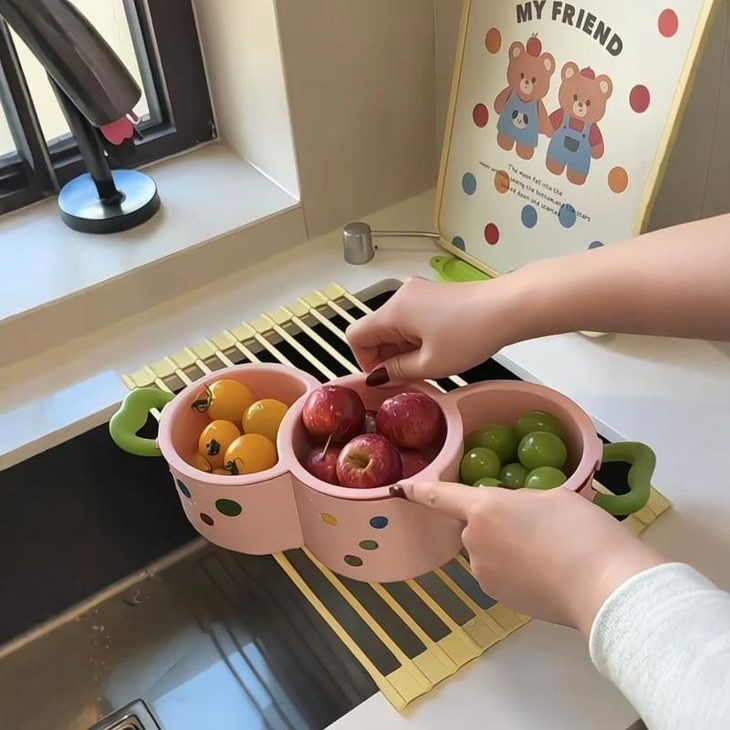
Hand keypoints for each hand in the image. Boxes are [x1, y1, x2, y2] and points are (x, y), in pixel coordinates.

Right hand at [346, 276, 525, 384]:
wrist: (508, 307)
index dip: (365, 361)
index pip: (355, 336)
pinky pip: (411, 318)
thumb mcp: (431, 364)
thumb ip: (397, 372)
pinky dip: (415, 337)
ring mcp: (417, 292)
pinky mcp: (432, 294)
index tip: (387, 377)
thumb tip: (378, 377)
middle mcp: (400, 296)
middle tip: (410, 376)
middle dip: (385, 356)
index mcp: (393, 311)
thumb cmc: (471, 334)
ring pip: (394, 326)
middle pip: (374, 330)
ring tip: (429, 364)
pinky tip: (438, 350)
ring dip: (402, 348)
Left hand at [401, 481, 665, 634]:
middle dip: (494, 523)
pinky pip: (500, 574)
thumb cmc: (580, 529)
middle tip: (535, 524)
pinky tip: (546, 571)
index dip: (421, 490)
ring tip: (547, 550)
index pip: (441, 496)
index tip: (403, 488)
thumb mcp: (552, 495)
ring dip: (505, 548)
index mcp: (483, 508)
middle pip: (474, 526)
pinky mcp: (500, 598)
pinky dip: (515, 571)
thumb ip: (521, 501)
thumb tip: (515, 515)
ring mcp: (485, 573)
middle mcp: (474, 541)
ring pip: (488, 552)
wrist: (604, 585)